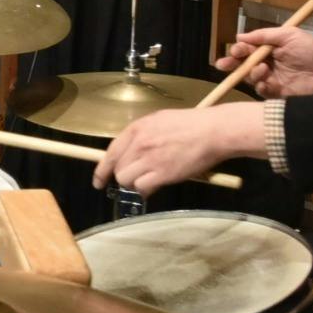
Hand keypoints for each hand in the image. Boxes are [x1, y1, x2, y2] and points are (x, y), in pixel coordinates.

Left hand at [97, 106, 269, 193]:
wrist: (214, 131)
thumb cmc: (192, 125)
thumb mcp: (160, 121)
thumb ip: (143, 135)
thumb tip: (133, 151)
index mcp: (137, 128)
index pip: (110, 152)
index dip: (101, 170)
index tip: (99, 181)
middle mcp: (139, 143)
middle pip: (117, 169)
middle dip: (123, 177)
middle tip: (137, 178)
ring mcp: (149, 159)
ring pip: (126, 180)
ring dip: (134, 184)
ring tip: (149, 181)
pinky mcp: (162, 173)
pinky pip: (142, 188)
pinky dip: (146, 191)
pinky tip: (155, 187)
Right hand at [216, 25, 312, 97]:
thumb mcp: (289, 35)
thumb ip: (265, 35)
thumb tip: (240, 36)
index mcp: (269, 49)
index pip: (247, 49)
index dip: (238, 50)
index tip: (236, 50)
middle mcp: (267, 64)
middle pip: (242, 65)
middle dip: (231, 64)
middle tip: (223, 65)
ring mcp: (271, 80)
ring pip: (249, 78)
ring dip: (251, 73)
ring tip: (263, 69)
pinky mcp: (277, 94)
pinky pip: (261, 91)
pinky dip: (260, 86)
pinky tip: (267, 81)